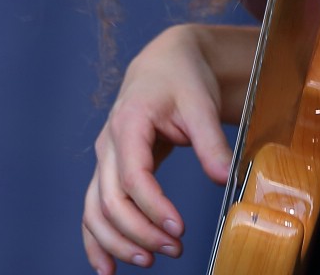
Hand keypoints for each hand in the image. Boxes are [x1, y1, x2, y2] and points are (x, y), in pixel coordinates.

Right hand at [83, 25, 232, 273]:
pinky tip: (107, 268)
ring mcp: (105, 159)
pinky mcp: (108, 171)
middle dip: (140, 231)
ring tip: (149, 261)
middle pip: (111, 200)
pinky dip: (95, 240)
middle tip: (175, 249)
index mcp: (129, 123)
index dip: (154, 207)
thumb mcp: (201, 104)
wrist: (165, 64)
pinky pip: (93, 209)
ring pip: (95, 209)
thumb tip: (226, 179)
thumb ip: (212, 142)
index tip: (180, 228)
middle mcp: (109, 144)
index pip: (134, 177)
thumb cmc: (182, 80)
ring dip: (116, 242)